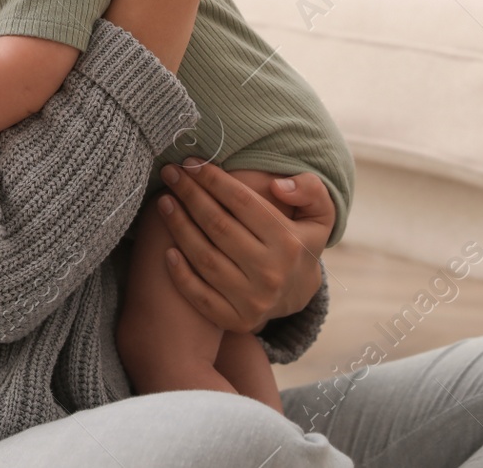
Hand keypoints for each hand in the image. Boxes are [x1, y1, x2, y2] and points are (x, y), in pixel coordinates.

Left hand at [153, 164, 334, 332]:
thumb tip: (277, 186)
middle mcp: (271, 273)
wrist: (297, 294)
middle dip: (190, 194)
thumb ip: (310, 190)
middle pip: (218, 226)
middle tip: (170, 173)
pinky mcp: (235, 319)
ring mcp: (253, 300)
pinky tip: (166, 250)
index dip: (213, 179)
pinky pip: (199, 296)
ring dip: (178, 226)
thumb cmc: (298, 241)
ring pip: (204, 258)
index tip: (192, 162)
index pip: (243, 203)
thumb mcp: (318, 213)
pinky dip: (180, 274)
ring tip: (164, 201)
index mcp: (289, 243)